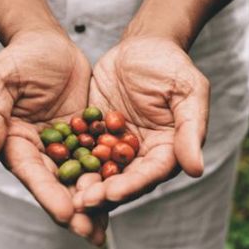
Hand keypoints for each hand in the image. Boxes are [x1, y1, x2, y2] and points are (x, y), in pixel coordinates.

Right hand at [0, 30, 106, 244]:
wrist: (46, 42)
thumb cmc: (19, 58)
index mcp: (15, 141)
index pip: (32, 173)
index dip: (47, 194)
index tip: (66, 213)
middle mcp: (40, 148)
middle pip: (56, 183)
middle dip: (74, 208)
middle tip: (92, 232)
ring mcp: (64, 142)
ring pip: (79, 175)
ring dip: (93, 200)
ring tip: (107, 225)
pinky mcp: (85, 131)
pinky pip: (98, 154)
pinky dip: (109, 172)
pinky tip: (124, 188)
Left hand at [74, 36, 209, 211]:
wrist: (141, 46)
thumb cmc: (170, 65)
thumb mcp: (187, 91)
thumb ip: (191, 128)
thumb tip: (195, 169)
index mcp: (167, 147)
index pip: (151, 173)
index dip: (132, 185)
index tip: (112, 193)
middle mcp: (141, 151)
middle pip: (123, 178)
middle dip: (103, 192)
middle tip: (81, 202)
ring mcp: (116, 142)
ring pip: (100, 168)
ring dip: (84, 182)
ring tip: (64, 193)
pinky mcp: (96, 131)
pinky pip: (83, 146)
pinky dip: (70, 157)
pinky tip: (53, 164)